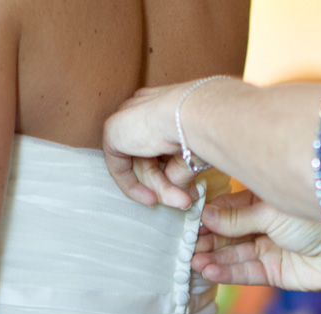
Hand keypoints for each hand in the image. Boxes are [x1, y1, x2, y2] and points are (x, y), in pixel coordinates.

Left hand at [103, 84, 200, 208]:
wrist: (199, 116)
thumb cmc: (207, 130)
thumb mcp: (195, 155)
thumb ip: (181, 172)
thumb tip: (180, 194)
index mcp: (163, 105)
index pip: (158, 143)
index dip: (170, 171)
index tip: (186, 189)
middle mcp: (143, 108)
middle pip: (148, 156)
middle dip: (166, 184)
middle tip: (184, 201)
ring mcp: (126, 117)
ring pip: (139, 164)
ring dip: (161, 188)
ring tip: (180, 199)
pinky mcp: (113, 131)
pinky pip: (119, 167)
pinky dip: (133, 187)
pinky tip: (151, 198)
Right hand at [191, 190, 320, 291]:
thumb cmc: (315, 216)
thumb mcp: (270, 210)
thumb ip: (237, 217)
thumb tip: (206, 217)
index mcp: (265, 200)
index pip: (228, 207)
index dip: (208, 214)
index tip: (186, 218)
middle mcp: (265, 224)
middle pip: (228, 233)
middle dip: (206, 238)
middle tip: (184, 242)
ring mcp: (270, 249)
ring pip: (234, 254)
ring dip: (212, 257)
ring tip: (191, 259)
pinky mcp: (275, 273)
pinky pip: (246, 273)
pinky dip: (227, 273)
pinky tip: (207, 270)